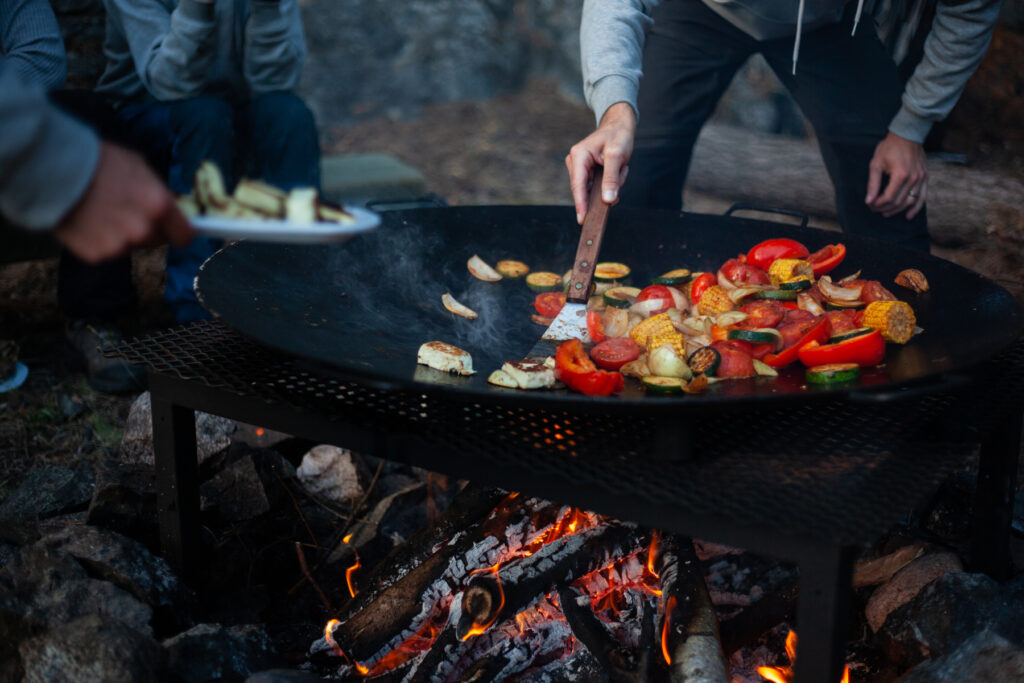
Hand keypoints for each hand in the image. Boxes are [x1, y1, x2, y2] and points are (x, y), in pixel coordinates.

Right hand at [54, 142, 193, 263]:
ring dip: (123, 235)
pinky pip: (107, 252)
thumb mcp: (139, 168)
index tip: (175, 230)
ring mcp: (119, 245)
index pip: (184, 236)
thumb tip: (171, 207)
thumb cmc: (99, 162)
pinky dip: (100, 241)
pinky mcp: (96, 255)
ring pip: (131, 246)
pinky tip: (88, 222)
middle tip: (126, 211)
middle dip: (147, 229)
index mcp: (159, 206)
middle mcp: (143, 230)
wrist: (53, 171)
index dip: (179, 232)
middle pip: (156, 240)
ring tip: (102, 213)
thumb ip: (158, 193)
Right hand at [565, 102, 635, 224]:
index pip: (578, 185)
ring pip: (595, 189)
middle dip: (606, 187)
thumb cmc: (618, 136)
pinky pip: (599, 186)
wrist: (620, 126)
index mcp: (578, 156)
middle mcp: (576, 162)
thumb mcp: (617, 156)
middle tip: (621, 171)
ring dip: (612, 183)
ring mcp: (581, 168)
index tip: (582, 219)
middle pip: (587, 189)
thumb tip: (608, 201)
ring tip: (621, 167)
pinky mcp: (588, 172)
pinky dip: (612, 182)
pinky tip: (619, 169)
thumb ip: (611, 179)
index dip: (580, 204)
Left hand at [865, 132, 926, 219]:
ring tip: (886, 213)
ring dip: (898, 210)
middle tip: (875, 209)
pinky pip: (922, 197)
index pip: (889, 197)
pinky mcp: (925, 177)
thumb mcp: (876, 164)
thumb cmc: (890, 147)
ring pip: (910, 202)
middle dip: (885, 208)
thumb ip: (873, 184)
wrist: (908, 134)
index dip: (878, 204)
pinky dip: (916, 208)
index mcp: (901, 174)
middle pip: (899, 201)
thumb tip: (869, 201)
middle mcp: (913, 178)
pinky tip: (908, 215)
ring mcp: (921, 178)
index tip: (870, 205)